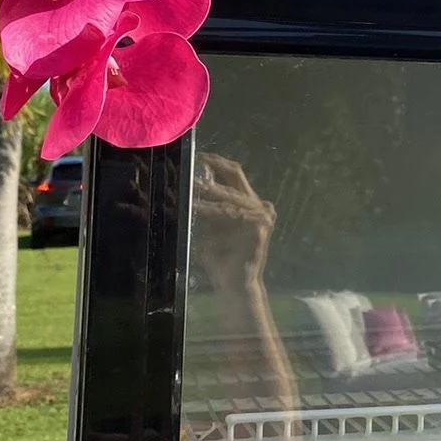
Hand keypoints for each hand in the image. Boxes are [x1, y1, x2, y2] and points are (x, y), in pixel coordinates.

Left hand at [192, 153, 276, 293]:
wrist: (236, 284)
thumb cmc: (221, 258)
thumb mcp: (211, 228)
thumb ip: (204, 209)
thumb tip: (179, 189)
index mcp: (252, 203)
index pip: (235, 173)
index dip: (216, 162)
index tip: (196, 156)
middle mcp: (260, 206)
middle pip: (232, 179)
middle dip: (206, 173)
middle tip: (184, 168)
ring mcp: (262, 216)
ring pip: (226, 198)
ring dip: (202, 192)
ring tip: (182, 186)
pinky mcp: (257, 227)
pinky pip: (226, 214)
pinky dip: (207, 210)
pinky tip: (191, 206)